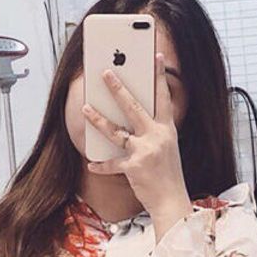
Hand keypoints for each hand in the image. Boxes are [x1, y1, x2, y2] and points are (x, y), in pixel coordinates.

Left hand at [81, 52, 190, 229]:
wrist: (171, 200)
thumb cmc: (167, 175)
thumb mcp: (166, 148)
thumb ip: (153, 132)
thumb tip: (132, 122)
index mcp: (167, 129)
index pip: (164, 97)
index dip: (160, 77)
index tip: (157, 57)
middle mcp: (157, 136)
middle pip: (134, 107)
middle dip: (118, 88)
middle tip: (105, 73)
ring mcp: (145, 151)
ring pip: (116, 131)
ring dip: (98, 119)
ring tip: (85, 108)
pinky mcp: (133, 167)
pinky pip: (111, 164)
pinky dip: (101, 165)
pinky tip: (91, 164)